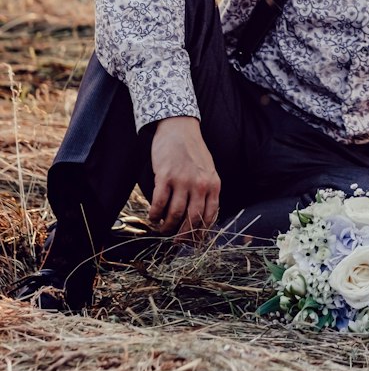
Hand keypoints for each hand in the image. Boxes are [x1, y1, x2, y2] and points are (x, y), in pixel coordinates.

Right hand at [148, 116, 220, 239]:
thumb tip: (201, 218)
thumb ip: (207, 191)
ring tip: (162, 229)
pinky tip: (153, 217)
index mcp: (213, 184)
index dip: (200, 232)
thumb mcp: (208, 170)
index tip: (193, 242)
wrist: (179, 128)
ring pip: (175, 214)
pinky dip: (155, 215)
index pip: (209, 216)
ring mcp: (182, 180)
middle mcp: (200, 184)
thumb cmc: (193, 151)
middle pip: (192, 220)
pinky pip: (159, 203)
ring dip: (167, 226)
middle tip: (175, 242)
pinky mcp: (165, 176)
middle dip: (183, 236)